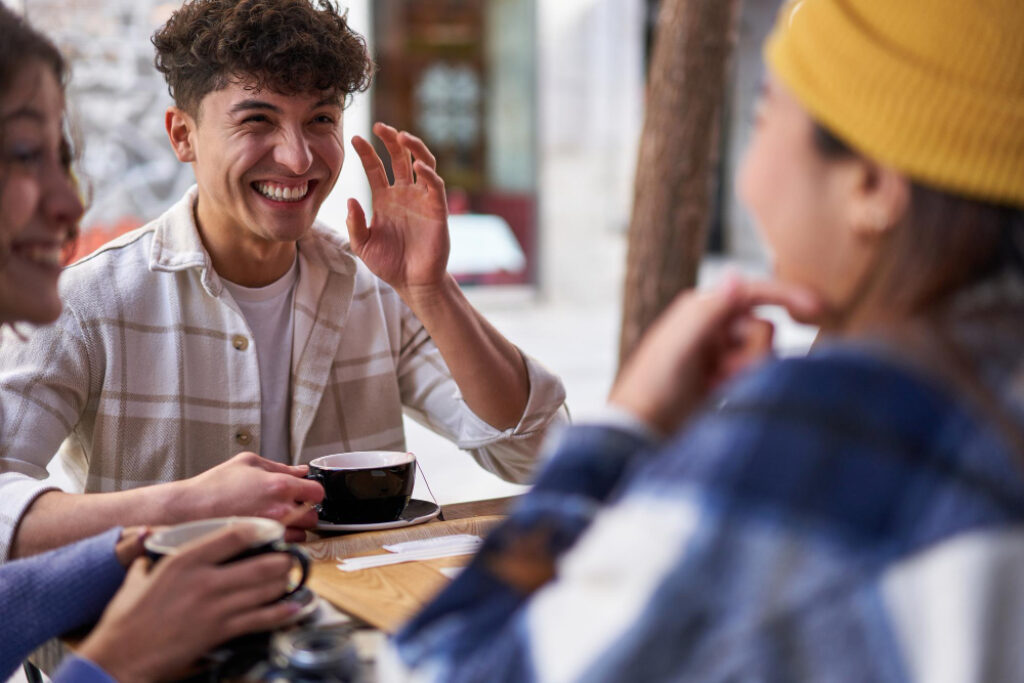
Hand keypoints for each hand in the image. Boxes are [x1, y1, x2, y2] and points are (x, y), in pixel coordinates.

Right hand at [78, 526, 298, 682]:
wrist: (119, 657)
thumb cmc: (125, 619)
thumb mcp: (136, 577)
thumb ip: (149, 555)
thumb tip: (150, 537)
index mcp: (184, 561)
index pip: (233, 535)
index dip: (260, 530)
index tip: (273, 530)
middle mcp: (204, 580)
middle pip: (259, 563)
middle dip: (281, 560)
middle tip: (289, 559)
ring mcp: (215, 607)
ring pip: (264, 590)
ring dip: (283, 584)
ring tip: (291, 579)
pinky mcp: (219, 632)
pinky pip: (260, 619)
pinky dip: (282, 613)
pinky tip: (294, 607)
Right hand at [181, 452, 322, 541]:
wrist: (187, 511)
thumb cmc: (213, 486)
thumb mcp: (247, 463)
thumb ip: (279, 466)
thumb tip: (301, 470)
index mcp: (279, 486)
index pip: (317, 493)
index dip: (313, 492)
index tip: (306, 494)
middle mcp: (280, 511)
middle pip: (313, 517)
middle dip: (305, 512)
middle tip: (291, 509)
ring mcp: (271, 532)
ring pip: (301, 536)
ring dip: (294, 530)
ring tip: (277, 524)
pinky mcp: (261, 548)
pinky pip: (284, 549)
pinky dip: (281, 544)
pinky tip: (267, 536)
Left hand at [347, 122, 449, 295]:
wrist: (412, 283)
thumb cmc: (388, 264)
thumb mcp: (363, 245)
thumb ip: (355, 224)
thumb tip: (350, 199)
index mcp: (384, 199)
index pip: (375, 168)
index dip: (366, 152)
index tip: (356, 139)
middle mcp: (404, 194)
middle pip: (399, 158)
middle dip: (391, 140)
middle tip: (380, 126)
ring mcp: (422, 199)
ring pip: (421, 163)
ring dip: (414, 147)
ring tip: (401, 136)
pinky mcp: (437, 209)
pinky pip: (435, 185)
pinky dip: (428, 173)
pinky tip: (418, 166)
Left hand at [608, 276, 822, 434]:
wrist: (641, 430)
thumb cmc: (653, 385)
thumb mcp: (680, 346)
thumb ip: (709, 312)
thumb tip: (735, 274)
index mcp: (701, 309)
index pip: (754, 293)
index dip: (787, 296)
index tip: (817, 309)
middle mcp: (713, 326)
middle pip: (764, 328)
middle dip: (752, 353)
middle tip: (721, 373)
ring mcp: (721, 353)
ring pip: (764, 353)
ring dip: (747, 371)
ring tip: (716, 386)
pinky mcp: (725, 379)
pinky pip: (757, 374)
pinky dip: (745, 383)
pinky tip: (719, 393)